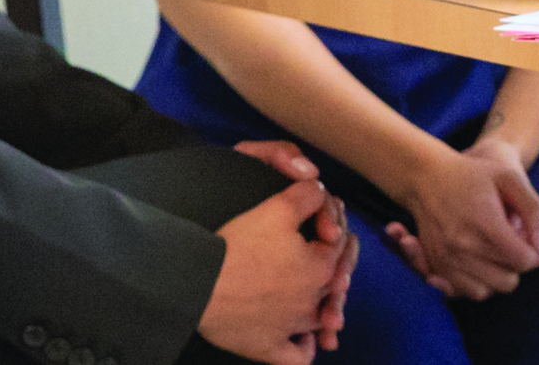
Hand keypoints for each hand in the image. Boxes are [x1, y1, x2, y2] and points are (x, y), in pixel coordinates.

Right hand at [199, 162, 353, 364]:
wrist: (197, 283)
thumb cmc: (238, 246)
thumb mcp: (276, 208)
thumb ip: (307, 195)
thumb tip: (321, 190)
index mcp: (322, 267)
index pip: (340, 243)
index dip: (332, 224)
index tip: (317, 216)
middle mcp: (313, 301)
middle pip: (334, 281)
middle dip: (334, 265)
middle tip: (322, 251)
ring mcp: (292, 328)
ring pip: (320, 321)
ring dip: (325, 310)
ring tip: (319, 300)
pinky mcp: (268, 348)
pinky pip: (297, 358)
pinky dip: (303, 350)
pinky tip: (304, 342)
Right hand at [381, 136, 538, 299]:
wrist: (426, 177)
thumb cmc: (474, 175)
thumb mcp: (511, 179)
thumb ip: (535, 212)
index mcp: (485, 225)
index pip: (525, 261)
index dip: (537, 251)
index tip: (534, 235)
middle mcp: (462, 248)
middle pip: (509, 281)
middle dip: (517, 264)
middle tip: (513, 240)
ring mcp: (446, 260)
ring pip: (488, 291)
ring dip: (497, 275)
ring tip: (495, 250)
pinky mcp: (435, 267)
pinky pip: (466, 292)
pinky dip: (478, 282)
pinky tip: (481, 260)